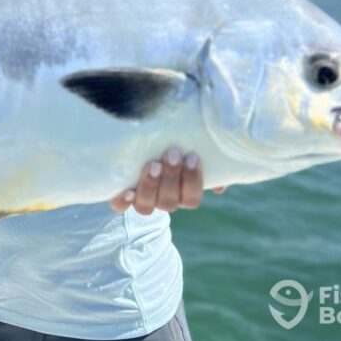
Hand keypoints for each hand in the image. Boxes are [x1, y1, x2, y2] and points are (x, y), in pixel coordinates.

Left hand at [109, 148, 226, 214]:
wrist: (142, 134)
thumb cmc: (175, 139)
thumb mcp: (193, 143)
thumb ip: (211, 157)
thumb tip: (220, 186)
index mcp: (182, 192)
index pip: (191, 199)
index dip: (192, 181)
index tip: (192, 156)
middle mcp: (162, 199)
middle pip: (169, 202)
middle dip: (172, 178)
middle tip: (172, 153)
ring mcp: (142, 198)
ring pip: (146, 206)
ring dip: (151, 186)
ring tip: (152, 164)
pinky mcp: (121, 193)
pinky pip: (120, 206)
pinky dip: (123, 201)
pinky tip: (127, 190)